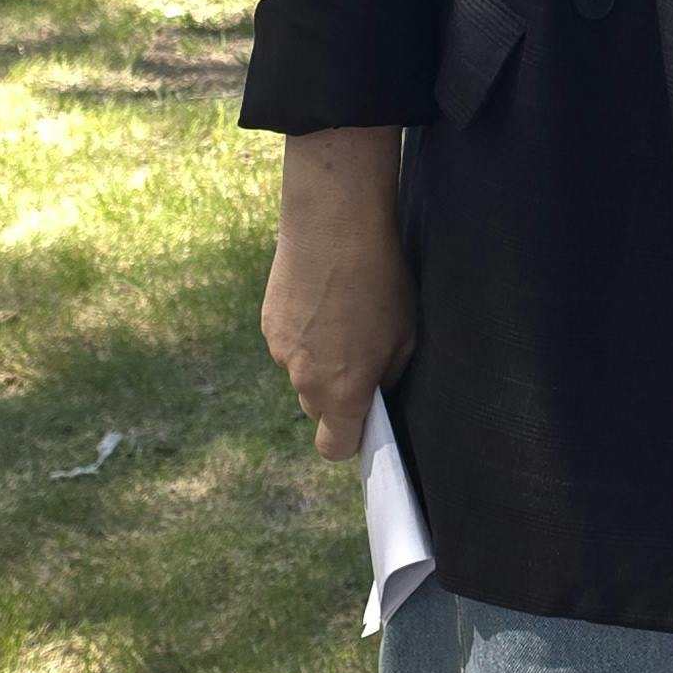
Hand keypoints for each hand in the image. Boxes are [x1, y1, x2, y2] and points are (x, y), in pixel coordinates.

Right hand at [261, 129, 414, 460]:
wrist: (333, 225)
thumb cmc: (380, 280)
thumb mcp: (404, 334)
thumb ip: (387, 375)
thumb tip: (376, 391)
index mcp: (343, 389)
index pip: (335, 447)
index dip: (351, 441)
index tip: (366, 421)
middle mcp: (304, 378)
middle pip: (317, 409)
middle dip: (337, 395)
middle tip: (360, 357)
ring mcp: (281, 351)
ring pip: (302, 374)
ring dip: (319, 360)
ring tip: (342, 318)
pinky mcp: (268, 323)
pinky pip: (289, 344)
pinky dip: (305, 334)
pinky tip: (323, 300)